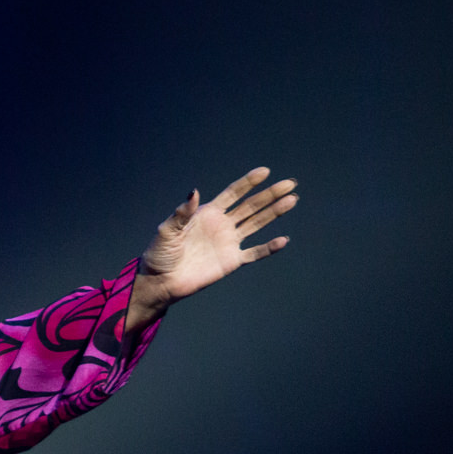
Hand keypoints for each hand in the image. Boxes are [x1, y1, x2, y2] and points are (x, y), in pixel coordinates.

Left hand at [127, 167, 297, 327]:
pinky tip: (283, 240)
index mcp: (208, 213)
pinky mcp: (231, 261)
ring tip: (292, 200)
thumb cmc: (160, 254)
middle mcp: (222, 225)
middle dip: (270, 194)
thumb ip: (182, 212)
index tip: (264, 172)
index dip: (248, 182)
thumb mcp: (167, 230)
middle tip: (289, 183)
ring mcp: (229, 242)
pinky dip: (268, 248)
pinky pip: (254, 253)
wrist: (161, 281)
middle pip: (251, 205)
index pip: (233, 193)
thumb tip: (194, 191)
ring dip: (275, 212)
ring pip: (257, 224)